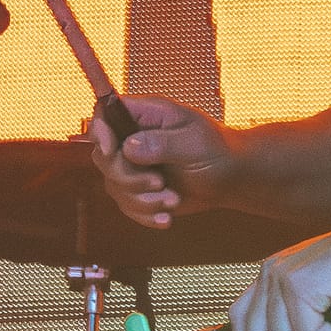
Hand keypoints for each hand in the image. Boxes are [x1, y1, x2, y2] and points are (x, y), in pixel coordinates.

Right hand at [87, 95, 238, 227]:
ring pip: (113, 185)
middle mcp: (134, 138)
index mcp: (146, 115)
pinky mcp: (138, 189)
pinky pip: (126, 205)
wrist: (230, 179)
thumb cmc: (216, 151)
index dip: (100, 131)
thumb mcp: (194, 142)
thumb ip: (162, 143)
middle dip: (128, 177)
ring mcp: (133, 165)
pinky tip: (166, 217)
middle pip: (104, 156)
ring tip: (172, 199)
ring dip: (142, 199)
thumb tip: (129, 147)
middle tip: (159, 182)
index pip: (105, 113)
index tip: (113, 151)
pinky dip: (145, 214)